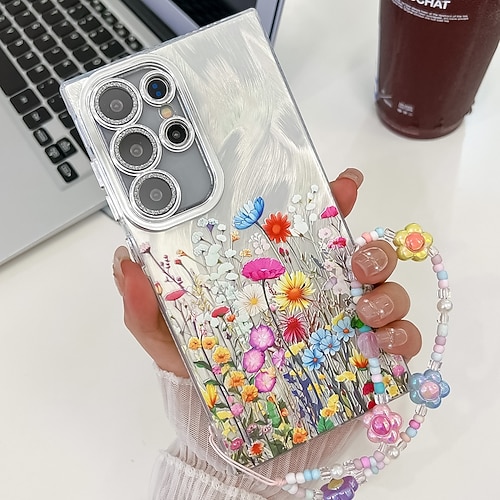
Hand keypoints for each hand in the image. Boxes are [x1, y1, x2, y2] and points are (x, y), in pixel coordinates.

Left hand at [113, 168, 420, 375]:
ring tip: (364, 310)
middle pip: (365, 254)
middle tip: (356, 260)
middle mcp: (322, 293)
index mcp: (283, 275)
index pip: (313, 229)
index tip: (344, 183)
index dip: (332, 201)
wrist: (233, 425)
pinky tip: (381, 347)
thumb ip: (145, 306)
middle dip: (372, 248)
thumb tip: (126, 263)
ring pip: (391, 293)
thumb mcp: (169, 339)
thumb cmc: (209, 374)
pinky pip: (401, 343)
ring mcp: (348, 326)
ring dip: (388, 294)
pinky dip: (402, 340)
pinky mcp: (366, 362)